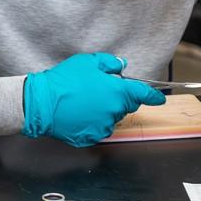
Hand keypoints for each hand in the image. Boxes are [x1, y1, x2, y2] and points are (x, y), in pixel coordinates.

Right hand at [22, 53, 165, 146]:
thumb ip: (109, 64)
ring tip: (85, 102)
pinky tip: (79, 114)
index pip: (142, 95)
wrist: (41, 102)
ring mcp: (103, 126)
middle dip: (120, 99)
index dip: (153, 96)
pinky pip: (99, 129)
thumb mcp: (87, 63)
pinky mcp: (91, 137)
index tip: (159, 98)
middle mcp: (114, 111)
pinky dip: (94, 123)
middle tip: (99, 90)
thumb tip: (121, 66)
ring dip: (106, 111)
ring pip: (112, 118)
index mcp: (117, 92)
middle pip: (126, 106)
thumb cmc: (64, 80)